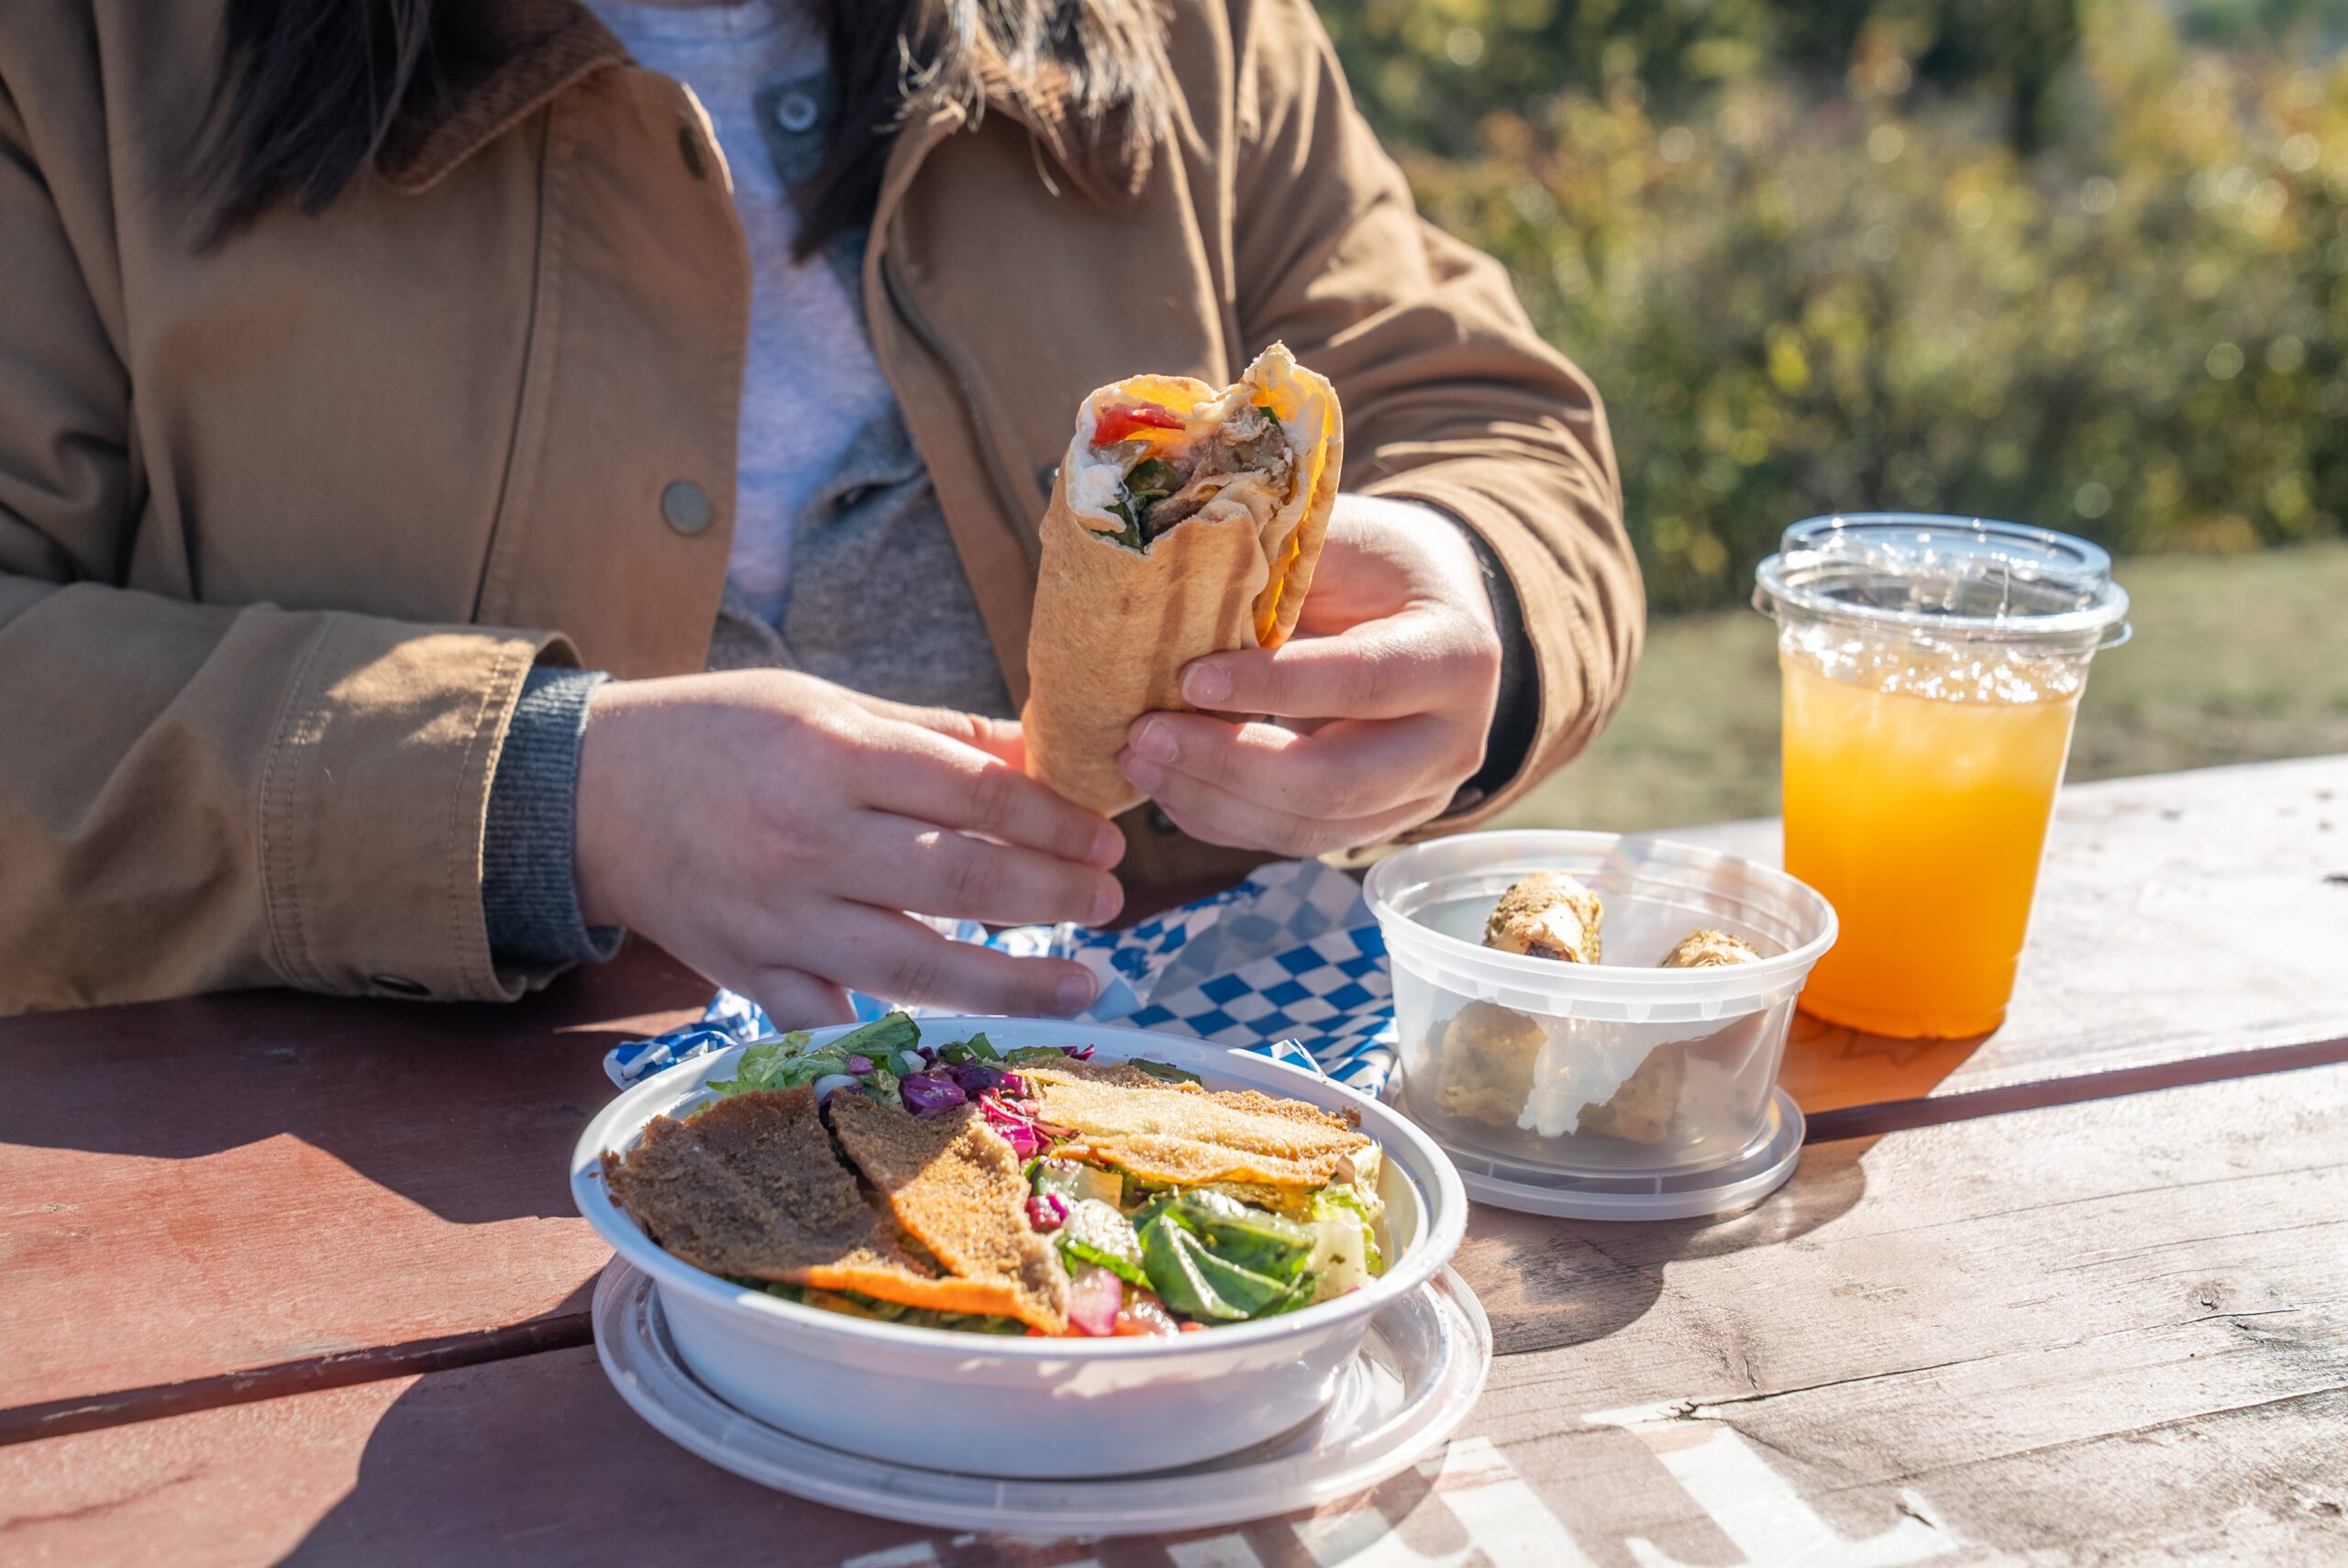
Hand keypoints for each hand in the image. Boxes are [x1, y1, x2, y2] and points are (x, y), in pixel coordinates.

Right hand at [574, 670, 1123, 1028]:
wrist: (589, 792)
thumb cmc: (720, 734)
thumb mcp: (827, 703)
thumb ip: (936, 737)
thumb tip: (1040, 758)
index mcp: (835, 754)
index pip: (977, 795)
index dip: (1055, 821)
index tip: (1106, 839)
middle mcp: (810, 840)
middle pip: (962, 879)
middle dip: (1054, 894)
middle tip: (1111, 901)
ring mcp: (778, 917)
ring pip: (916, 963)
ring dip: (1013, 981)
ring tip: (1087, 985)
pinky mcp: (749, 974)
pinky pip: (833, 1020)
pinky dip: (894, 1038)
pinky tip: (966, 1047)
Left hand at [1118, 495, 1502, 855]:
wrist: (1431, 612)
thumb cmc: (1376, 566)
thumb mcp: (1344, 541)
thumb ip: (1279, 564)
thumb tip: (1174, 582)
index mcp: (1455, 655)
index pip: (1363, 681)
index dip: (1275, 686)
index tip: (1190, 676)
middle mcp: (1451, 741)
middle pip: (1336, 781)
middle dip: (1229, 765)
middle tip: (1144, 735)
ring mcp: (1419, 796)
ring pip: (1309, 827)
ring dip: (1211, 800)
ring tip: (1138, 759)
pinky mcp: (1377, 823)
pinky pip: (1293, 839)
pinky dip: (1222, 818)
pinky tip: (1168, 784)